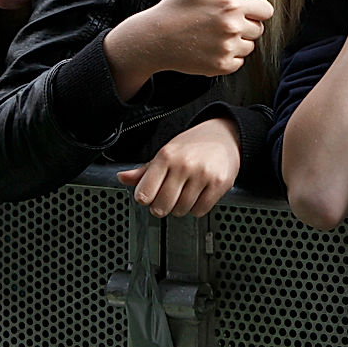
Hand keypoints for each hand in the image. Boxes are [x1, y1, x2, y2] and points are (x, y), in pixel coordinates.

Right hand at [106, 0, 274, 91]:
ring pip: (249, 46)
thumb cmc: (174, 9)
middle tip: (220, 23)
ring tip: (213, 35)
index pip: (266, 10)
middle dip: (245, 26)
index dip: (255, 10)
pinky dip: (228, 58)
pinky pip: (238, 62)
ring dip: (237, 43)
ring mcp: (228, 48)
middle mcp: (233, 27)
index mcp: (231, 4)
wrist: (153, 39)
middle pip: (258, 29)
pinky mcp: (222, 66)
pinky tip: (210, 49)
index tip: (240, 10)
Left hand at [116, 118, 240, 216]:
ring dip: (181, 207)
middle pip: (161, 206)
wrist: (225, 135)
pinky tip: (199, 195)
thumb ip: (144, 170)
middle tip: (168, 198)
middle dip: (162, 206)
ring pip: (181, 210)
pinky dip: (197, 208)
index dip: (145, 199)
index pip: (144, 194)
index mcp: (166, 156)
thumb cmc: (193, 145)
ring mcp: (202, 174)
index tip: (150, 196)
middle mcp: (184, 165)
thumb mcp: (167, 152)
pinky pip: (200, 210)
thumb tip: (122, 178)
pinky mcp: (219, 183)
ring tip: (186, 193)